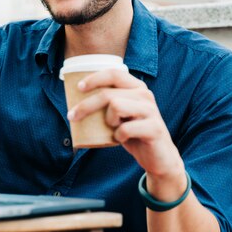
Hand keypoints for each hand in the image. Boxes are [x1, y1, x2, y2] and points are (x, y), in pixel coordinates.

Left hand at [67, 69, 184, 182]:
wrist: (160, 158)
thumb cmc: (135, 135)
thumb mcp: (122, 116)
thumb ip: (109, 104)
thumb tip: (77, 100)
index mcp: (137, 88)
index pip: (115, 74)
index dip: (95, 78)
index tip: (79, 88)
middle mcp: (145, 95)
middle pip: (108, 94)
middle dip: (85, 105)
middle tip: (72, 116)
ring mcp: (151, 111)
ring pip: (116, 106)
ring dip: (108, 120)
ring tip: (113, 128)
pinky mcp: (154, 128)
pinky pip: (125, 129)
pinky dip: (118, 136)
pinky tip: (122, 139)